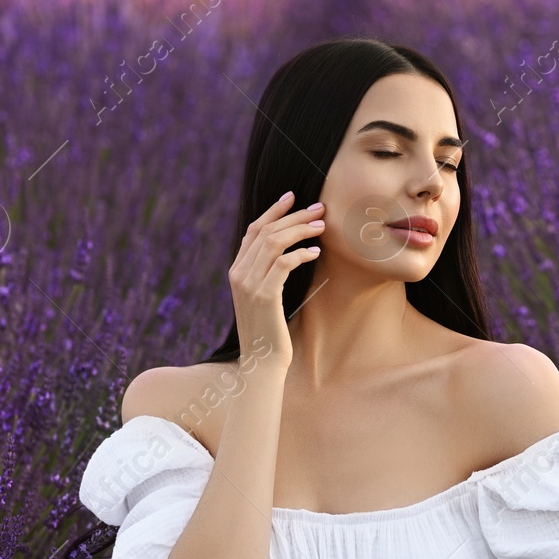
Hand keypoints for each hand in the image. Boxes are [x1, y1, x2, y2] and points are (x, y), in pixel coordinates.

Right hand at [229, 190, 324, 370]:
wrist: (261, 361)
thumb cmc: (269, 331)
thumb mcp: (264, 297)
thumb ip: (267, 274)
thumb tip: (286, 252)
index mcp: (236, 270)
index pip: (253, 229)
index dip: (273, 210)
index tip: (292, 196)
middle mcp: (238, 273)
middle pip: (265, 230)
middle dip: (294, 216)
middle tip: (319, 209)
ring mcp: (249, 284)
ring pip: (274, 242)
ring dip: (301, 230)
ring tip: (322, 227)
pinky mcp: (264, 296)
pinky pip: (283, 264)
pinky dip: (301, 253)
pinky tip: (315, 253)